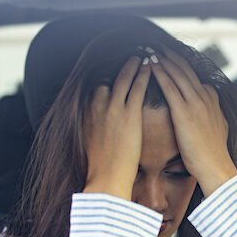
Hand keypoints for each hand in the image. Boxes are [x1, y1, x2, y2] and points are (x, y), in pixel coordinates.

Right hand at [83, 56, 150, 199]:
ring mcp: (113, 109)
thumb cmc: (100, 167)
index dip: (106, 79)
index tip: (113, 73)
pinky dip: (144, 75)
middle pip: (109, 79)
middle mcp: (97, 107)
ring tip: (141, 57)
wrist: (106, 179)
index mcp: (86, 113)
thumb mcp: (90, 143)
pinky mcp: (128, 114)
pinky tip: (150, 68)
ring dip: (133, 66)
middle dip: (120, 67)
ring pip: (124, 79)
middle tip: (129, 57)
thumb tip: (99, 130)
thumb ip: (94, 129)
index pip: (96, 88)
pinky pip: (137, 88)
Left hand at [149, 49, 236, 195]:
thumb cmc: (212, 152)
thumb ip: (212, 110)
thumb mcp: (218, 125)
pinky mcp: (184, 112)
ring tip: (151, 49)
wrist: (215, 166)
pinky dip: (160, 73)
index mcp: (211, 99)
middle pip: (185, 69)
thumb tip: (209, 102)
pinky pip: (170, 87)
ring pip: (177, 74)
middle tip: (157, 44)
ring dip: (163, 59)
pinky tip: (151, 65)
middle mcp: (204, 96)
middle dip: (170, 55)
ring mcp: (195, 103)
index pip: (194, 75)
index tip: (170, 55)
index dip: (181, 64)